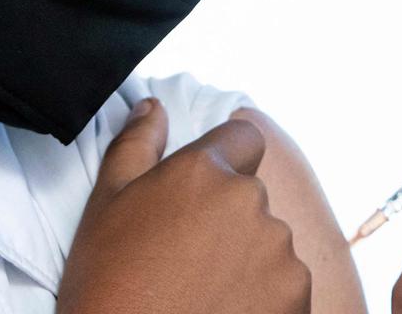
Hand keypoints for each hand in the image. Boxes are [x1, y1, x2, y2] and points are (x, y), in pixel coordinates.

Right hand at [57, 99, 311, 313]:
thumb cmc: (109, 286)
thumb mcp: (105, 206)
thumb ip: (136, 146)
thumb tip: (153, 107)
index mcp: (204, 172)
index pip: (244, 137)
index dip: (227, 159)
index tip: (201, 194)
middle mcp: (249, 201)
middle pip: (250, 196)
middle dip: (226, 218)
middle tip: (185, 258)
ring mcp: (277, 249)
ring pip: (269, 241)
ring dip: (246, 258)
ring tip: (202, 292)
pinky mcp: (296, 293)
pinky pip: (285, 283)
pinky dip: (264, 296)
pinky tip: (224, 310)